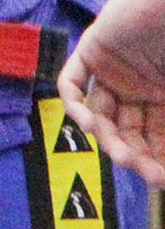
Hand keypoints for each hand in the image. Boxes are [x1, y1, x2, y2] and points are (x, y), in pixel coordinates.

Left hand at [60, 0, 164, 186]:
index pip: (156, 136)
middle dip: (135, 153)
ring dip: (108, 136)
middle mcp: (138, 85)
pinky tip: (89, 122)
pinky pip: (72, 81)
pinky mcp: (92, 50)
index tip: (163, 179)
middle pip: (128, 129)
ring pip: (100, 112)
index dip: (159, 158)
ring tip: (122, 154)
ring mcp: (114, 69)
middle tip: (144, 171)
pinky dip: (74, 103)